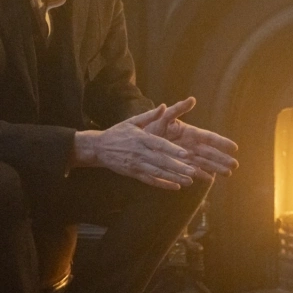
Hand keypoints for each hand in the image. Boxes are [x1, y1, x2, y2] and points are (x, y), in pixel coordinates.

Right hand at [73, 105, 197, 189]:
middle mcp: (139, 153)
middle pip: (161, 161)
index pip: (159, 145)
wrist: (99, 148)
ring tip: (189, 181)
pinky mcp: (133, 173)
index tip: (186, 154)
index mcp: (141, 138)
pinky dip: (162, 184)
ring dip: (174, 177)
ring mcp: (136, 165)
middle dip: (177, 167)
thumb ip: (150, 115)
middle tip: (193, 171)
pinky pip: (150, 180)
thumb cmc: (118, 132)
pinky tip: (175, 186)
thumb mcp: (132, 121)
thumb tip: (164, 106)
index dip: (173, 150)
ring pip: (157, 173)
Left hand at [141, 97, 238, 181]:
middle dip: (222, 158)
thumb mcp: (164, 117)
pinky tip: (211, 179)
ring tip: (228, 173)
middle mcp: (190, 145)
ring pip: (204, 163)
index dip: (221, 142)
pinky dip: (201, 175)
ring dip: (216, 168)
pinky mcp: (179, 165)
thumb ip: (177, 109)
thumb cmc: (153, 127)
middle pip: (209, 153)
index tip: (234, 147)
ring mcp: (186, 156)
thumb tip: (192, 99)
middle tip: (235, 165)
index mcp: (190, 132)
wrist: (140, 141)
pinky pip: (193, 170)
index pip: (208, 138)